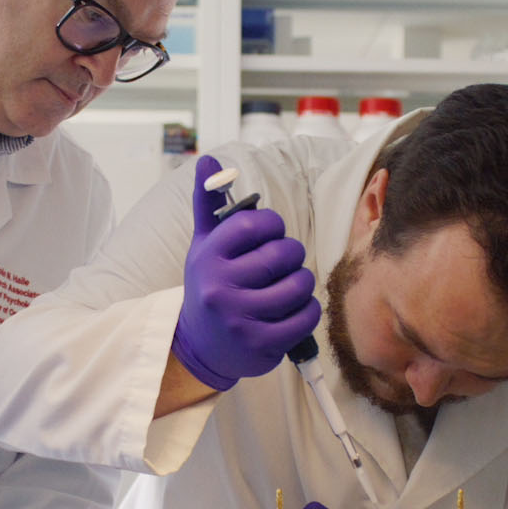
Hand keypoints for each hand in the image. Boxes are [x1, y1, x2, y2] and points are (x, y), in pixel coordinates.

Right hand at [172, 154, 321, 391]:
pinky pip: (306, 316)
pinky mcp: (261, 344)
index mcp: (207, 256)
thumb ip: (208, 203)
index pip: (253, 224)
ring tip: (289, 287)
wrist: (200, 348)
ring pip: (299, 284)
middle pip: (282, 253)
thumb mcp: (203, 246)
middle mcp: (219, 287)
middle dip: (291, 255)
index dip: (272, 225)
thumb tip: (207, 160)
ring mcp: (240, 318)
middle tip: (283, 263)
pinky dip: (307, 310)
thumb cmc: (210, 288)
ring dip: (301, 282)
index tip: (269, 235)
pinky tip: (293, 311)